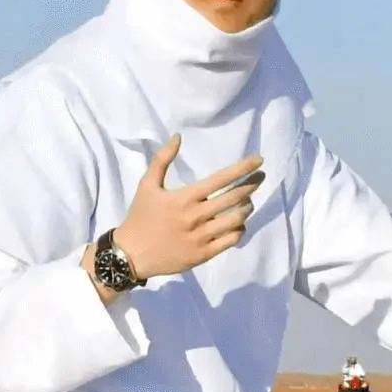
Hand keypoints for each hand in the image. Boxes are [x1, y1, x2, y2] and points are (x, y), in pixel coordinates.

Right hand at [108, 136, 264, 282]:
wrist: (132, 255)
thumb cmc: (140, 217)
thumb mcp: (147, 184)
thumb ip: (163, 159)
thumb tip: (178, 136)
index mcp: (185, 197)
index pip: (221, 179)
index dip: (242, 169)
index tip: (258, 161)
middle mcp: (197, 216)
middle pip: (234, 198)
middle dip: (251, 185)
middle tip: (259, 178)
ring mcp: (202, 237)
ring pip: (236, 220)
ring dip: (246, 208)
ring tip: (247, 202)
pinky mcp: (204, 254)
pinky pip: (231, 240)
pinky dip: (239, 229)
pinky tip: (238, 223)